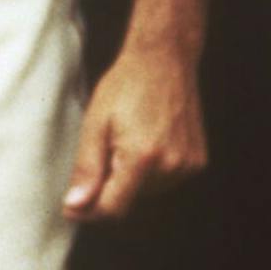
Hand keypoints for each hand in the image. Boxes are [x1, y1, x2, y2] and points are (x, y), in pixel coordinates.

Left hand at [63, 38, 206, 220]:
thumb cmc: (127, 85)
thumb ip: (86, 169)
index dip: (88, 211)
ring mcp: (187, 164)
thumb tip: (75, 206)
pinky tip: (149, 139)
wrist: (165, 58)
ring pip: (147, 191)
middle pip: (129, 200)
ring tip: (131, 137)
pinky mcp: (197, 161)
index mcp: (141, 157)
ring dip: (132, 177)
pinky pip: (165, 179)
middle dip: (111, 184)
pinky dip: (152, 169)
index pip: (112, 209)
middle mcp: (169, 165)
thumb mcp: (95, 123)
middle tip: (108, 146)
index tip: (72, 205)